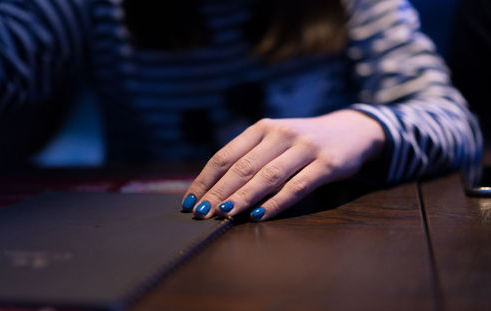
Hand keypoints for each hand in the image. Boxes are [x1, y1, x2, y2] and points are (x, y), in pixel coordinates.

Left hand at [181, 109, 385, 220]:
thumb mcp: (275, 140)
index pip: (225, 156)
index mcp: (261, 128)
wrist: (350, 130)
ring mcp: (304, 148)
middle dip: (218, 193)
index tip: (190, 201)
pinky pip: (297, 187)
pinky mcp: (326, 164)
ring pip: (267, 176)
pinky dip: (277, 203)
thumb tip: (215, 189)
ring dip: (243, 198)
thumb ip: (250, 157)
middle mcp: (280, 134)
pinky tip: (260, 216)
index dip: (205, 180)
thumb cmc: (302, 141)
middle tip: (201, 214)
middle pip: (242, 167)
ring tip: (224, 215)